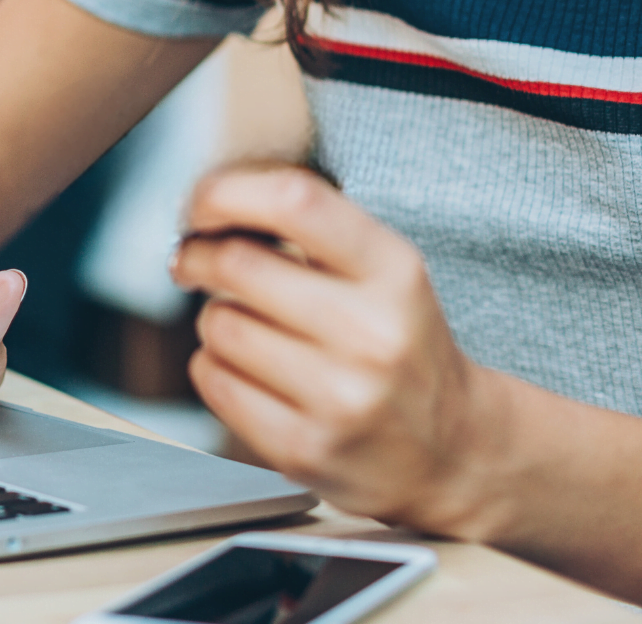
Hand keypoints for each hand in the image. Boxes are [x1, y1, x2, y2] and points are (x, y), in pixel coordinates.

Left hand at [168, 164, 502, 533]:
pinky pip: (213, 381)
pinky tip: (244, 369)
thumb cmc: (397, 340)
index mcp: (395, 272)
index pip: (296, 203)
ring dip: (214, 317)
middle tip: (191, 259)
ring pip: (218, 325)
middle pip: (238, 264)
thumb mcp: (384, 272)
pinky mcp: (304, 449)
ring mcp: (339, 398)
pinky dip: (213, 366)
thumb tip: (209, 202)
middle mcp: (372, 334)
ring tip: (245, 325)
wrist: (450, 449)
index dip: (227, 192)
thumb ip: (312, 228)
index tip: (200, 205)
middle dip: (198, 255)